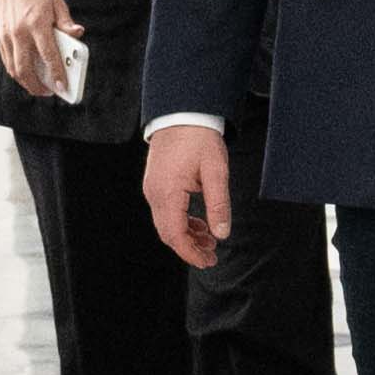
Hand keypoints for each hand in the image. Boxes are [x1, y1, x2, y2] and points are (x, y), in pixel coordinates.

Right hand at [0, 0, 77, 98]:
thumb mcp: (58, 4)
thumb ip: (66, 23)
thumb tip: (78, 34)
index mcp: (36, 24)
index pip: (48, 55)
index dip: (56, 73)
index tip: (62, 86)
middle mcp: (19, 32)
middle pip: (25, 68)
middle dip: (37, 86)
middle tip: (49, 92)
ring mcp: (7, 36)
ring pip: (13, 68)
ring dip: (26, 82)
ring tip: (38, 87)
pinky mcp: (0, 37)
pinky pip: (7, 61)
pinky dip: (17, 72)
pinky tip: (27, 75)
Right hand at [146, 118, 233, 269]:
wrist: (182, 113)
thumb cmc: (199, 138)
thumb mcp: (216, 171)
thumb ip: (219, 204)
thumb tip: (222, 233)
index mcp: (167, 192)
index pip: (175, 234)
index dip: (191, 252)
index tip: (207, 261)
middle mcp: (154, 193)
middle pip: (168, 233)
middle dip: (190, 248)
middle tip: (212, 257)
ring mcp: (152, 189)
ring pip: (166, 224)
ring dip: (187, 236)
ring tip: (210, 241)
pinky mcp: (156, 184)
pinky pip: (166, 211)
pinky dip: (182, 222)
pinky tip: (199, 225)